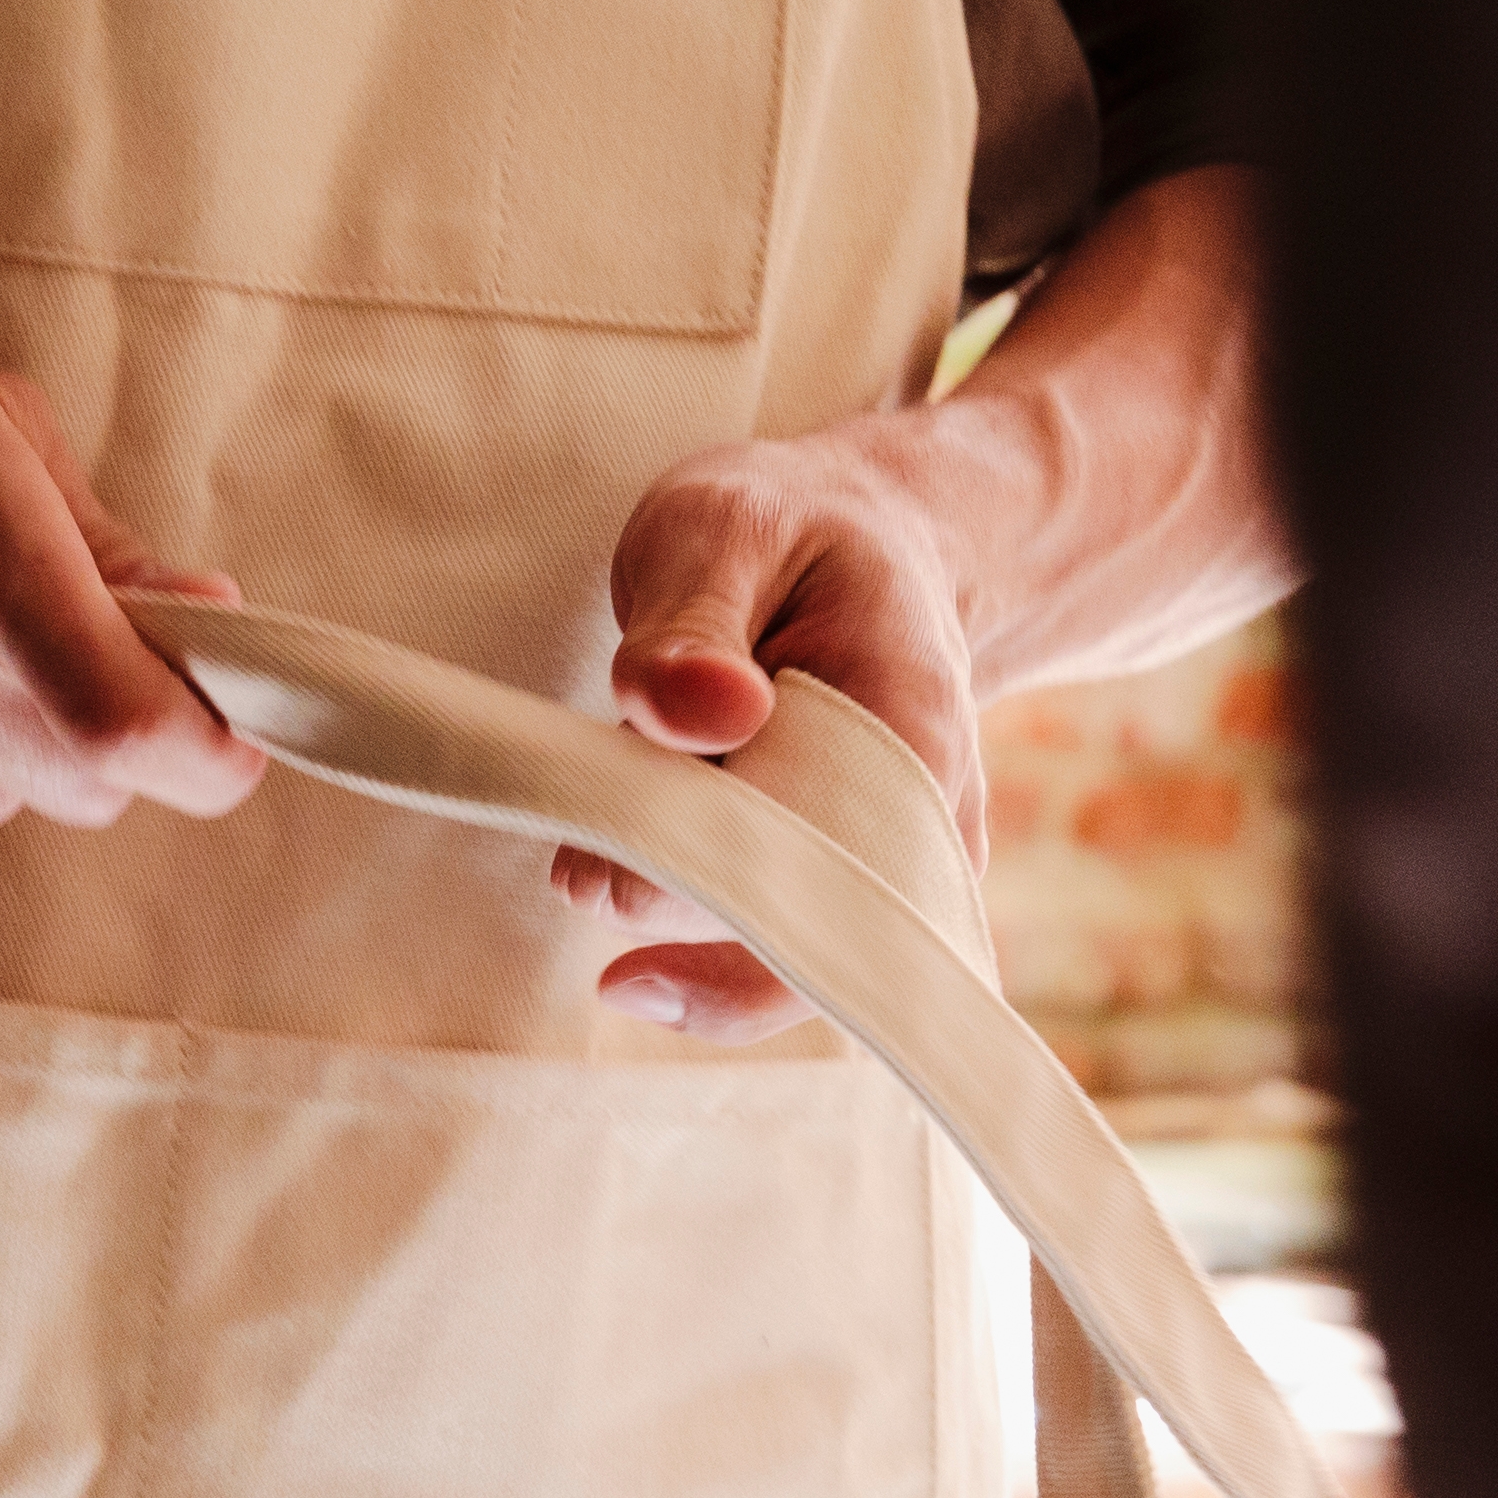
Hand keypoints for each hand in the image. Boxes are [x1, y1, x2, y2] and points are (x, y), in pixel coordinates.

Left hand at [566, 166, 1292, 1030]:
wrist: (880, 547)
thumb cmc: (793, 534)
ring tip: (586, 866)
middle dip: (661, 906)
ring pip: (777, 970)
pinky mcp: (856, 900)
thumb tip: (692, 714)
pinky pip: (780, 968)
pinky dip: (688, 947)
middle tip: (575, 865)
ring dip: (664, 928)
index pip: (800, 864)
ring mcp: (897, 878)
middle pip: (786, 938)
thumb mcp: (727, 527)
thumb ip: (693, 621)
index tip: (587, 864)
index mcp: (905, 742)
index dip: (684, 881)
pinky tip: (625, 906)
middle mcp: (922, 836)